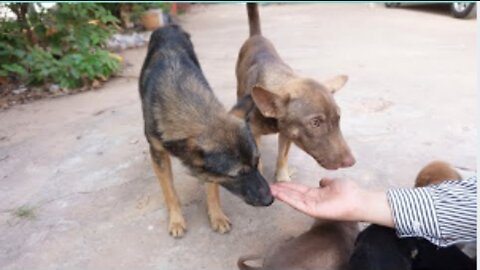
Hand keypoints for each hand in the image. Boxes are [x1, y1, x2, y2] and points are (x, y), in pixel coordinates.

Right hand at [270, 178, 393, 226]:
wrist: (359, 200)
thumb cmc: (350, 192)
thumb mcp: (334, 183)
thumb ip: (326, 182)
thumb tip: (322, 181)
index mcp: (316, 194)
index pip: (298, 189)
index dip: (287, 186)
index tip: (277, 183)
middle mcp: (312, 201)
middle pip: (293, 194)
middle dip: (281, 190)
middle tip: (268, 186)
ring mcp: (312, 206)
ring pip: (293, 200)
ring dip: (281, 194)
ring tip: (270, 189)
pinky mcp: (313, 211)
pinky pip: (298, 204)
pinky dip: (288, 199)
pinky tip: (279, 194)